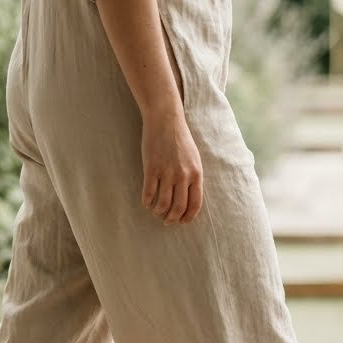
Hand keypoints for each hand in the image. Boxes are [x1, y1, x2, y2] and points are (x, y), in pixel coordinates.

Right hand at [141, 107, 203, 223]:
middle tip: (166, 220)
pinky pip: (149, 193)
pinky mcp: (151, 169)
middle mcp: (183, 176)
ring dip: (158, 212)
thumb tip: (188, 198)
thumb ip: (193, 177)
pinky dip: (147, 202)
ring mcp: (167, 173)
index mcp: (196, 174)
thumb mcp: (194, 158)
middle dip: (172, 219)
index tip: (182, 222)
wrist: (165, 120)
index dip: (188, 217)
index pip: (195, 204)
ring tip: (156, 212)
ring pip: (163, 204)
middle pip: (178, 208)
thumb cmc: (180, 139)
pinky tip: (146, 202)